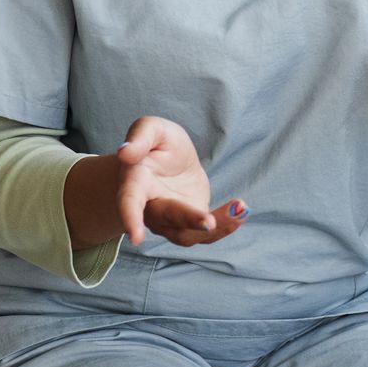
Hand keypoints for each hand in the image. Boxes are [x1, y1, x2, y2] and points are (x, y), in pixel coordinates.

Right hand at [114, 116, 246, 247]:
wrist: (168, 161)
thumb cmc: (156, 144)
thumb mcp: (152, 129)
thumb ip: (140, 137)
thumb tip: (125, 154)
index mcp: (135, 183)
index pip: (129, 202)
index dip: (131, 218)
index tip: (135, 237)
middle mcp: (149, 208)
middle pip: (166, 219)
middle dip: (188, 221)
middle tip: (208, 222)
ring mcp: (170, 221)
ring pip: (187, 234)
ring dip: (215, 227)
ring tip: (239, 209)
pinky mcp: (191, 224)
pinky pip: (205, 234)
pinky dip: (225, 226)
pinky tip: (241, 211)